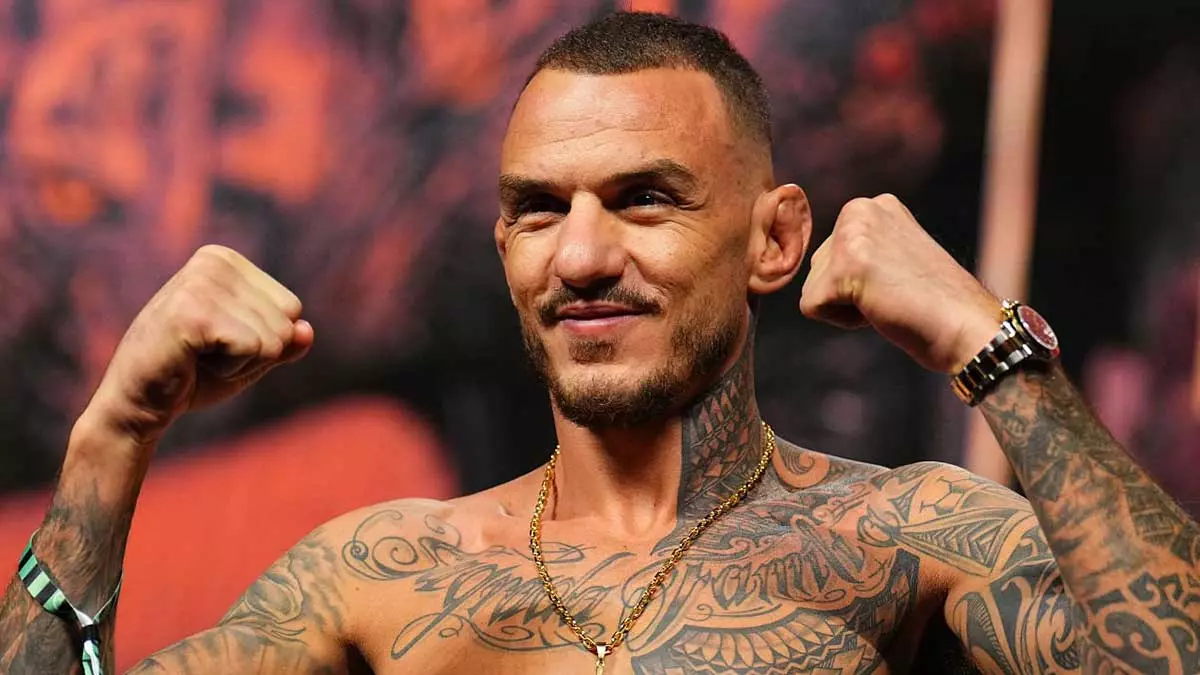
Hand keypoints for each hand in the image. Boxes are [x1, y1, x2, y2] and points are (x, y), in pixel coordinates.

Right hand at [87, 245, 312, 444]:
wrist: (138, 404)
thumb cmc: (193, 376)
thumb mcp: (251, 356)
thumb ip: (285, 342)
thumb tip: (307, 332)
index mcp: (224, 261)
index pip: (291, 307)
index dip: (263, 340)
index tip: (218, 343)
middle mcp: (213, 261)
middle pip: (287, 321)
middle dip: (255, 352)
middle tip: (207, 355)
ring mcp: (200, 283)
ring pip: (275, 338)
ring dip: (241, 363)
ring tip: (198, 358)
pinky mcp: (193, 313)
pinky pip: (256, 349)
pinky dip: (232, 369)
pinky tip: (193, 362)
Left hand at [799, 194, 1001, 372]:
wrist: (968, 325)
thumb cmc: (934, 302)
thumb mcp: (891, 256)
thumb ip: (859, 250)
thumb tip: (820, 265)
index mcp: (871, 206)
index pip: (830, 255)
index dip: (858, 281)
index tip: (897, 281)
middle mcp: (858, 210)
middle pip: (817, 269)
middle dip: (848, 292)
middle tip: (895, 292)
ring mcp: (850, 237)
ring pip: (812, 289)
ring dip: (847, 307)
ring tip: (890, 298)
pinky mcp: (843, 268)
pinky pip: (811, 308)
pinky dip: (843, 321)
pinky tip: (881, 309)